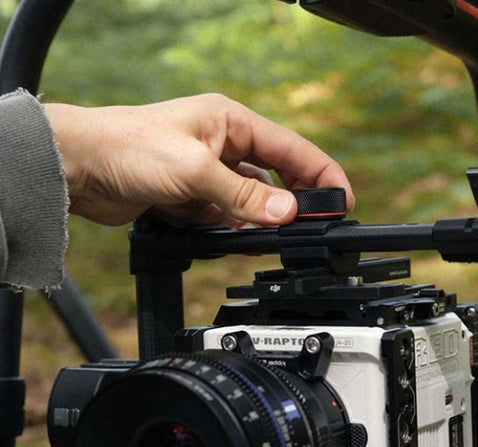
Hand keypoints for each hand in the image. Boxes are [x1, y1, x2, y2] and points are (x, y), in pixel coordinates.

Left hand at [44, 93, 353, 226]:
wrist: (76, 168)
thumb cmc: (127, 146)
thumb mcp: (195, 170)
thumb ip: (245, 194)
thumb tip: (286, 212)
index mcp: (230, 121)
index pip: (291, 148)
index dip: (321, 174)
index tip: (342, 199)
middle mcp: (222, 144)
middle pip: (275, 175)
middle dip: (292, 200)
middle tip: (314, 225)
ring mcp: (207, 172)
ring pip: (249, 200)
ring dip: (257, 218)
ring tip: (268, 235)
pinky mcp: (190, 196)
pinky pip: (223, 215)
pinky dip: (229, 228)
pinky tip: (230, 236)